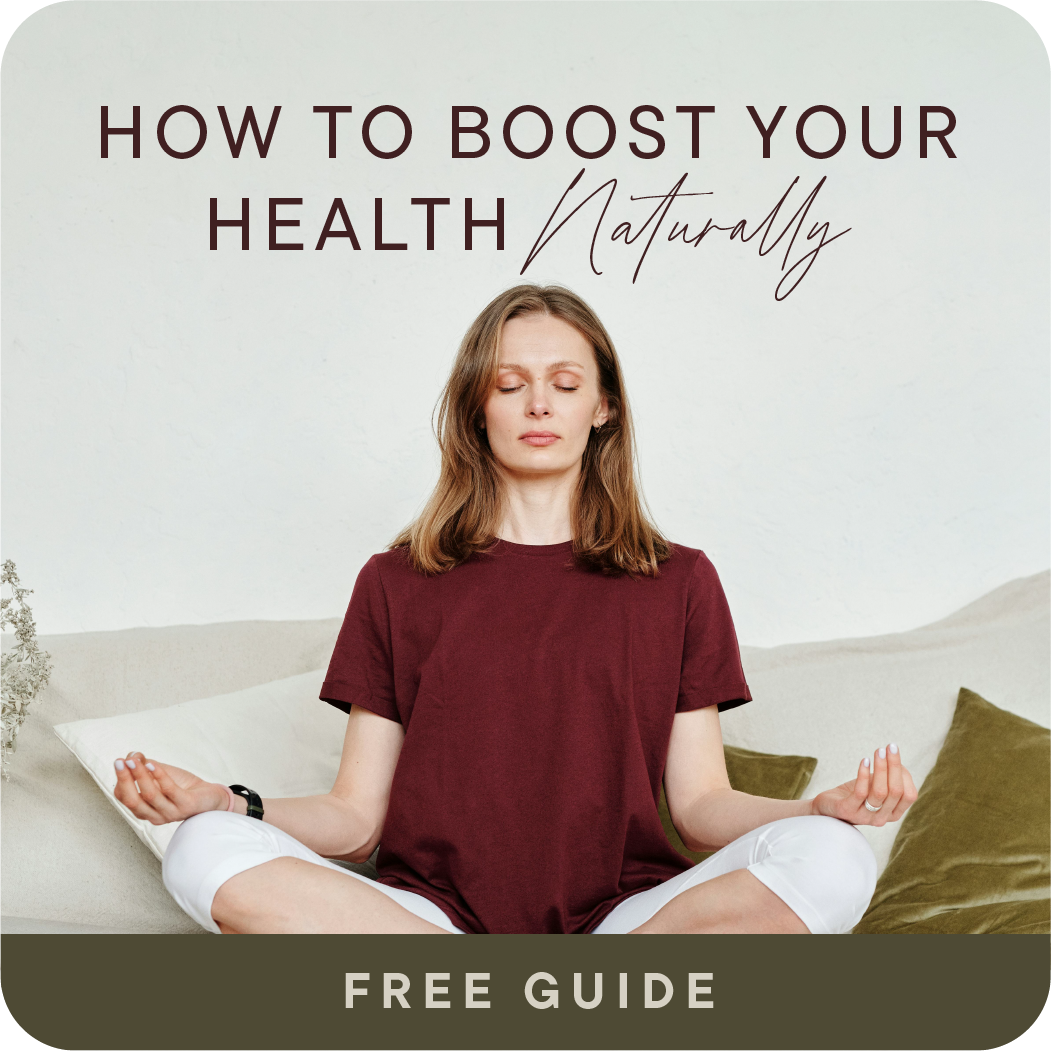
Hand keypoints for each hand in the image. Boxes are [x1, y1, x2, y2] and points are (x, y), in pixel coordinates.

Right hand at [113, 751, 229, 824]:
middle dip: (124, 780)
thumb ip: (144, 766)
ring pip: (149, 795)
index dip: (120, 780)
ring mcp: (170, 813)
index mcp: (145, 810)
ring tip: (134, 760)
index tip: (120, 761)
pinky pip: (169, 790)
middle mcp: (154, 815)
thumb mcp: (160, 774)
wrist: (210, 796)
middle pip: (132, 800)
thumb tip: (131, 755)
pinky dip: (159, 776)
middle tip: (119, 762)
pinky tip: (152, 764)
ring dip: (140, 775)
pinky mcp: (186, 806)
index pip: (124, 798)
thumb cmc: (182, 786)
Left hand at [811, 743, 917, 826]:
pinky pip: (860, 792)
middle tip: (890, 747)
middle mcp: (882, 818)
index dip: (905, 774)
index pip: (909, 796)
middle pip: (896, 791)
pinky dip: (863, 774)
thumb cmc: (856, 793)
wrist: (829, 805)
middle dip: (894, 766)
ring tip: (879, 751)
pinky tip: (864, 761)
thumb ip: (890, 778)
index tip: (895, 753)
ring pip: (879, 792)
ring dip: (881, 768)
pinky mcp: (848, 811)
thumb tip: (898, 762)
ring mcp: (865, 817)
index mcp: (893, 813)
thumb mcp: (876, 785)